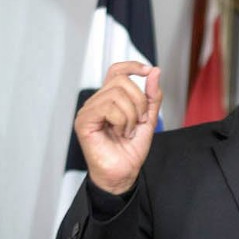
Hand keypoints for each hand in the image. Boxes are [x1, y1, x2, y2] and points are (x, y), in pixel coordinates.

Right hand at [73, 62, 161, 194]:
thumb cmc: (130, 150)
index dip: (132, 66)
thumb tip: (154, 72)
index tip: (148, 71)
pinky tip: (120, 133)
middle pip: (121, 81)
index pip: (117, 70)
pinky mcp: (84, 122)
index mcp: (110, 99)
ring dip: (131, 115)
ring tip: (128, 131)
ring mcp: (88, 111)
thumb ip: (152, 96)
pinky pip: (108, 108)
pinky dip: (121, 121)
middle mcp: (97, 101)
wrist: (124, 173)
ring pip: (116, 94)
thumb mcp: (148, 118)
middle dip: (139, 101)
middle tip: (139, 121)